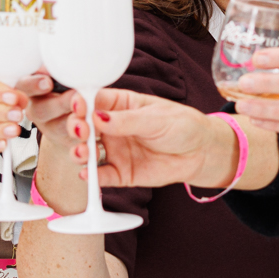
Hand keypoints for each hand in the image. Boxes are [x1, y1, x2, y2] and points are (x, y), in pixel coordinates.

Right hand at [77, 90, 234, 188]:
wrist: (201, 153)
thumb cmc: (182, 126)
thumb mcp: (157, 118)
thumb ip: (127, 121)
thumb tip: (97, 117)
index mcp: (119, 105)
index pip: (92, 100)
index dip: (80, 103)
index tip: (76, 106)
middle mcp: (111, 127)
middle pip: (84, 126)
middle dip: (76, 128)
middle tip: (79, 130)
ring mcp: (114, 150)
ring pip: (88, 152)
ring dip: (80, 152)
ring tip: (82, 153)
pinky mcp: (121, 173)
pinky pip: (102, 176)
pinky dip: (92, 177)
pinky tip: (86, 174)